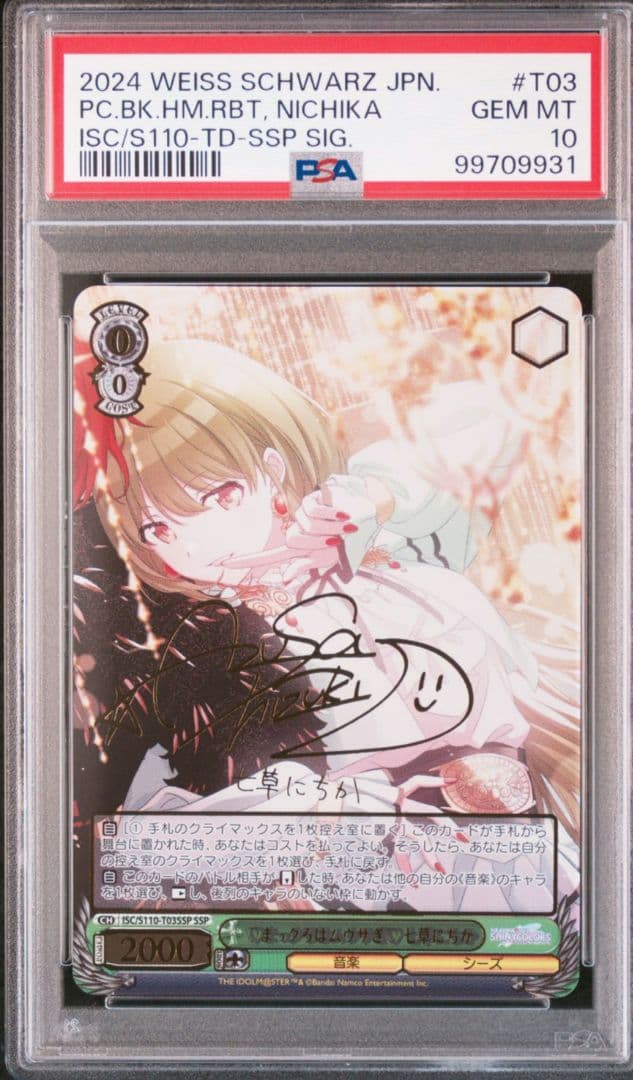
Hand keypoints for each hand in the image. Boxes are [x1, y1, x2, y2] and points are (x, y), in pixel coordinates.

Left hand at [224, 485, 370, 584]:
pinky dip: (331, 517)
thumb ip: (305, 566)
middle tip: (336, 542)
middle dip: (317, 546)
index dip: (248, 562)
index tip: (226, 565)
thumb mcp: (327, 559)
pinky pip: (313, 513)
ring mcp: (301, 514)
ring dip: (328, 532)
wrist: (367, 517)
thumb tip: (284, 579)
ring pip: (303, 530)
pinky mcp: (310, 498)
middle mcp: (295, 531)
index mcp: (297, 550)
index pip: (268, 558)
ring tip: (342, 528)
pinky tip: (342, 515)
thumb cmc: (346, 542)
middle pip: (292, 545)